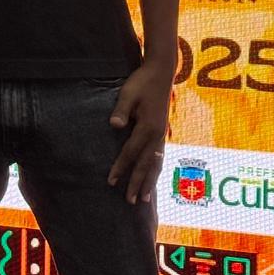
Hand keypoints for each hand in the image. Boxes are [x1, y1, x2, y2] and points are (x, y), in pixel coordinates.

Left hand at [106, 62, 173, 204]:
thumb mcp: (128, 94)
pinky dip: (154, 170)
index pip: (131, 153)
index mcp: (148, 127)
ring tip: (143, 198)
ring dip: (149, 181)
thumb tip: (114, 126)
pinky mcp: (162, 132)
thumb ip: (121, 110)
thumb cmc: (142, 82)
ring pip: (155, 164)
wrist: (161, 72)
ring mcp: (162, 134)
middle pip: (146, 165)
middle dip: (137, 183)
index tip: (111, 181)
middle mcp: (157, 135)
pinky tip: (151, 177)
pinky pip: (158, 157)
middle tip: (130, 202)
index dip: (121, 167)